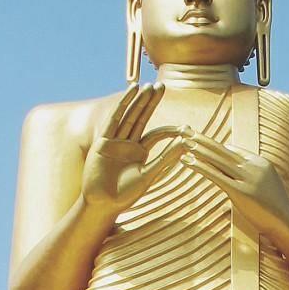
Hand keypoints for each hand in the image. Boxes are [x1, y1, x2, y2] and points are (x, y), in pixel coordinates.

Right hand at [81, 85, 180, 217]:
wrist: (102, 204)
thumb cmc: (125, 195)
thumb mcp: (149, 175)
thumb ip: (166, 158)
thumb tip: (186, 143)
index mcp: (140, 152)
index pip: (156, 134)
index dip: (168, 129)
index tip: (183, 127)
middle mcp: (127, 144)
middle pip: (142, 118)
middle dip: (151, 102)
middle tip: (162, 86)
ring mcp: (115, 141)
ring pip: (129, 116)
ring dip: (138, 100)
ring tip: (149, 86)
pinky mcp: (103, 141)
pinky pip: (114, 119)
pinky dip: (123, 105)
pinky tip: (131, 92)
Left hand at [181, 135, 288, 257]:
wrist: (287, 223)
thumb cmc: (273, 208)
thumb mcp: (264, 185)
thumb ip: (250, 175)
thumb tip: (233, 171)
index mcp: (260, 162)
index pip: (232, 150)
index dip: (213, 145)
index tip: (197, 138)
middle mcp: (253, 166)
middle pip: (223, 149)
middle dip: (202, 139)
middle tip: (184, 128)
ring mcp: (248, 178)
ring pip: (218, 159)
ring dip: (198, 149)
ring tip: (182, 140)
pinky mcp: (241, 192)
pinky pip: (216, 175)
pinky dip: (201, 166)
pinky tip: (188, 160)